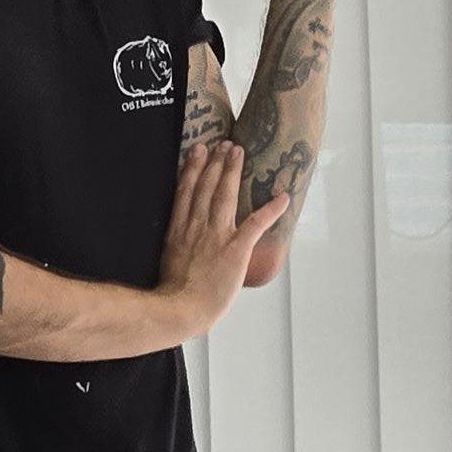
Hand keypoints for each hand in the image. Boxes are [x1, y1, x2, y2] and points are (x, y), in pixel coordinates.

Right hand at [157, 142, 288, 338]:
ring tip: (238, 152)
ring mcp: (218, 236)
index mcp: (180, 229)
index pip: (186, 191)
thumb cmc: (174, 292)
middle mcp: (197, 226)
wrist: (181, 308)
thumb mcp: (168, 261)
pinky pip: (257, 224)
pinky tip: (283, 197)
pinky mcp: (236, 248)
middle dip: (216, 162)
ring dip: (232, 172)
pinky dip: (271, 209)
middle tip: (225, 143)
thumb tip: (182, 242)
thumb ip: (177, 246)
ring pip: (226, 196)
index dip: (193, 168)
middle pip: (207, 186)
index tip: (198, 151)